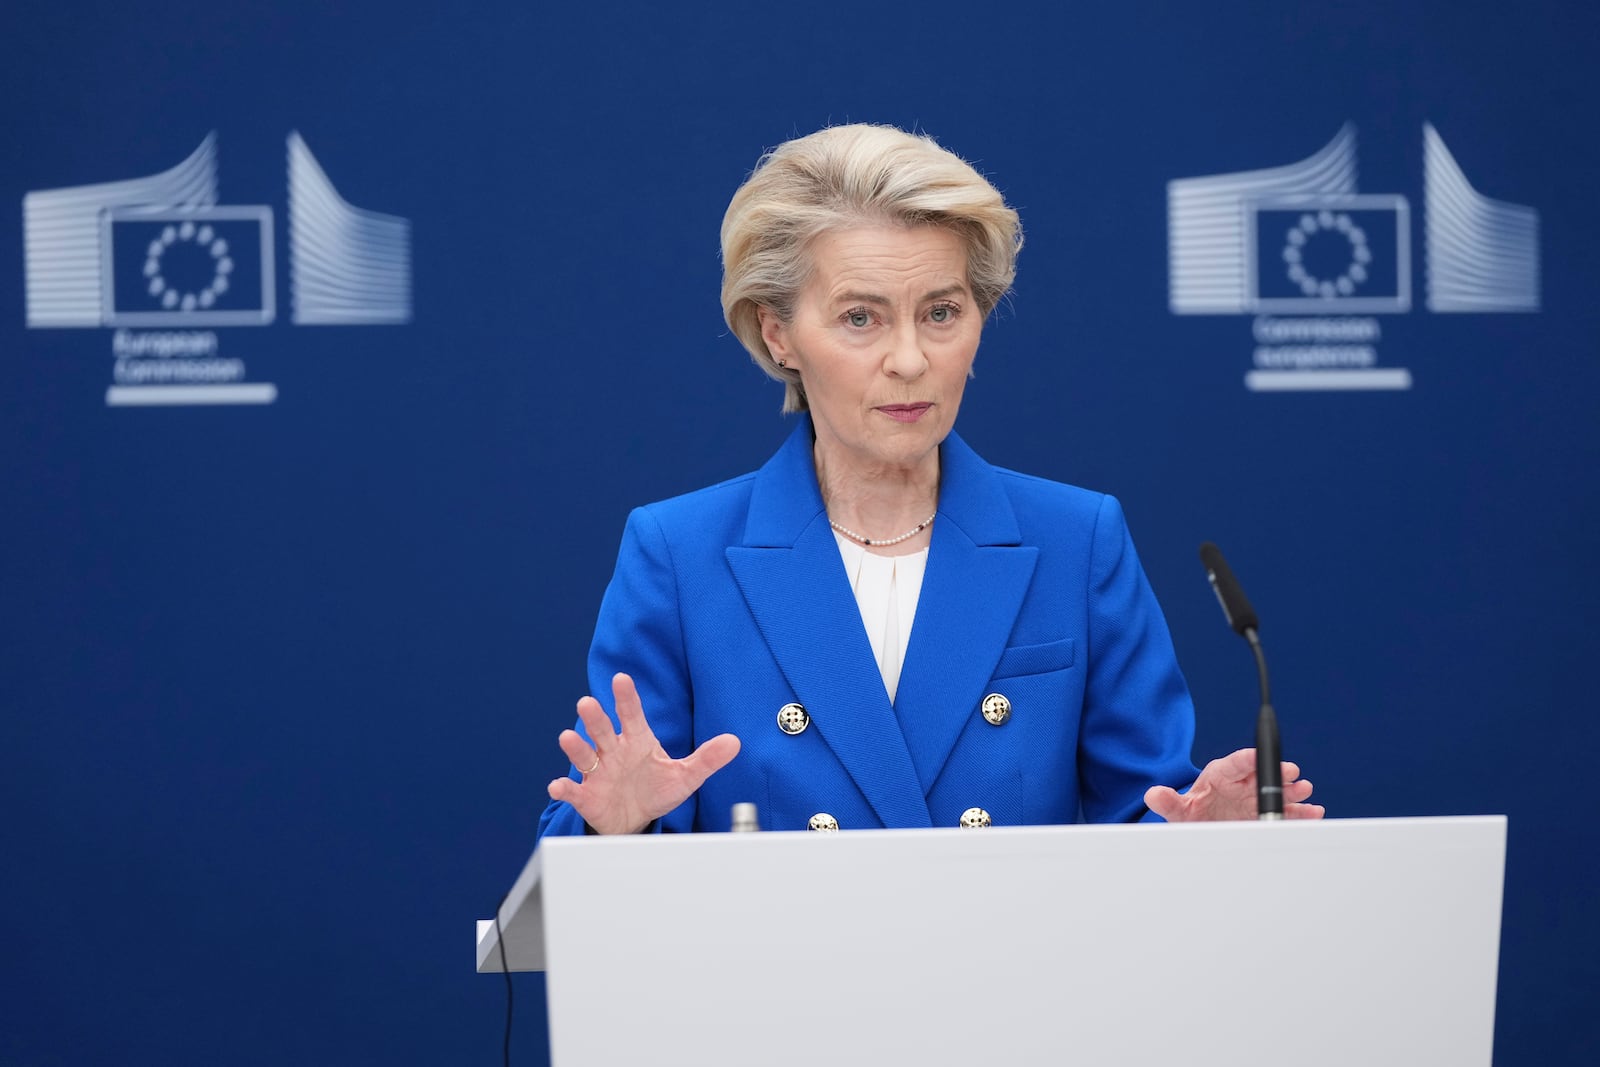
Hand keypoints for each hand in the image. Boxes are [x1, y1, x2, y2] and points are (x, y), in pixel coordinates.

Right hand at [546, 672, 740, 834]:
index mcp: (637, 741)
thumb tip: (734, 742)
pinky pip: (573, 790)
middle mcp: (613, 751)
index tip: (622, 679)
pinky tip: (558, 786)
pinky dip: (564, 788)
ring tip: (568, 738)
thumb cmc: (657, 789)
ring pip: (584, 756)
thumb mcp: (685, 776)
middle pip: (602, 730)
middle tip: (587, 703)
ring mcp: (598, 773)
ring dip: (575, 747)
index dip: (626, 698)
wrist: (636, 819)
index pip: (631, 715)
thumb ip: (707, 758)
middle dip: (594, 718)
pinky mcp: (588, 795)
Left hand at [1144, 748, 1324, 821]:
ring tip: (1305, 791)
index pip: (1236, 763)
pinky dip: (1300, 811)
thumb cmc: (1191, 813)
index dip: (1249, 759)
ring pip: (1277, 790)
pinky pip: (1285, 810)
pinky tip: (1312, 812)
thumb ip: (1167, 802)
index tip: (1259, 758)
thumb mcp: (1178, 810)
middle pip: (1262, 774)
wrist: (1202, 828)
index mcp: (1220, 775)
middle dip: (1277, 774)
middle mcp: (1241, 783)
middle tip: (1292, 775)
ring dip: (1292, 791)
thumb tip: (1152, 794)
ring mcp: (1255, 798)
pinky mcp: (1264, 813)